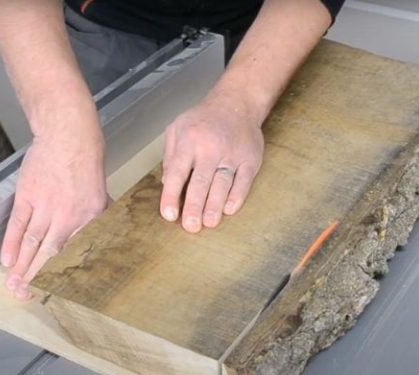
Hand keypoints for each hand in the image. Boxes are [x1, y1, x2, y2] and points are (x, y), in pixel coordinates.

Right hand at [1, 131, 106, 298]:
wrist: (68, 135)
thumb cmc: (86, 161)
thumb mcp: (101, 192)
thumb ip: (97, 218)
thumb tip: (99, 236)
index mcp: (90, 217)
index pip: (76, 252)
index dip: (64, 274)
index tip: (57, 290)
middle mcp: (67, 215)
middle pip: (50, 254)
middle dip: (37, 278)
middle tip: (27, 296)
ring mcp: (44, 205)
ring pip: (32, 243)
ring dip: (21, 267)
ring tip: (13, 286)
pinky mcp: (27, 195)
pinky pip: (18, 224)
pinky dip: (11, 244)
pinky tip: (7, 260)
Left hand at [160, 93, 264, 231]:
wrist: (237, 103)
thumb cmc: (202, 119)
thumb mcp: (177, 128)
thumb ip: (170, 156)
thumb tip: (168, 184)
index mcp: (189, 140)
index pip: (178, 172)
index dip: (172, 196)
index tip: (169, 215)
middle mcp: (211, 148)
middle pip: (201, 182)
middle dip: (194, 207)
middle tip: (190, 227)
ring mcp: (232, 154)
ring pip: (222, 184)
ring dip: (215, 206)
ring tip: (208, 223)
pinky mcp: (250, 159)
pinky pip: (243, 181)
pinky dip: (237, 196)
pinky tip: (229, 210)